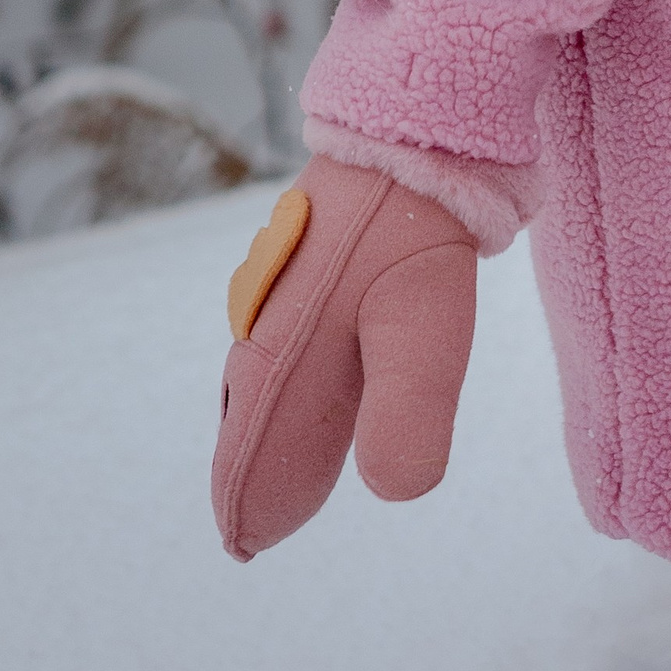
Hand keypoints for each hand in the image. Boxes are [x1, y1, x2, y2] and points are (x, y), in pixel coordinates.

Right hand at [209, 157, 479, 560]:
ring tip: (274, 469)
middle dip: (253, 473)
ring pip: (268, 379)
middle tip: (252, 528)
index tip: (247, 545)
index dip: (252, 502)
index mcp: (280, 357)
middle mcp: (270, 330)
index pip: (252, 452)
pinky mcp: (312, 264)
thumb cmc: (410, 224)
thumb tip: (393, 491)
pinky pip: (289, 341)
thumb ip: (406, 406)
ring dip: (270, 428)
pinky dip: (290, 382)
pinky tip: (308, 384)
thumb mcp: (423, 321)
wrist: (409, 125)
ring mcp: (287, 292)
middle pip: (253, 420)